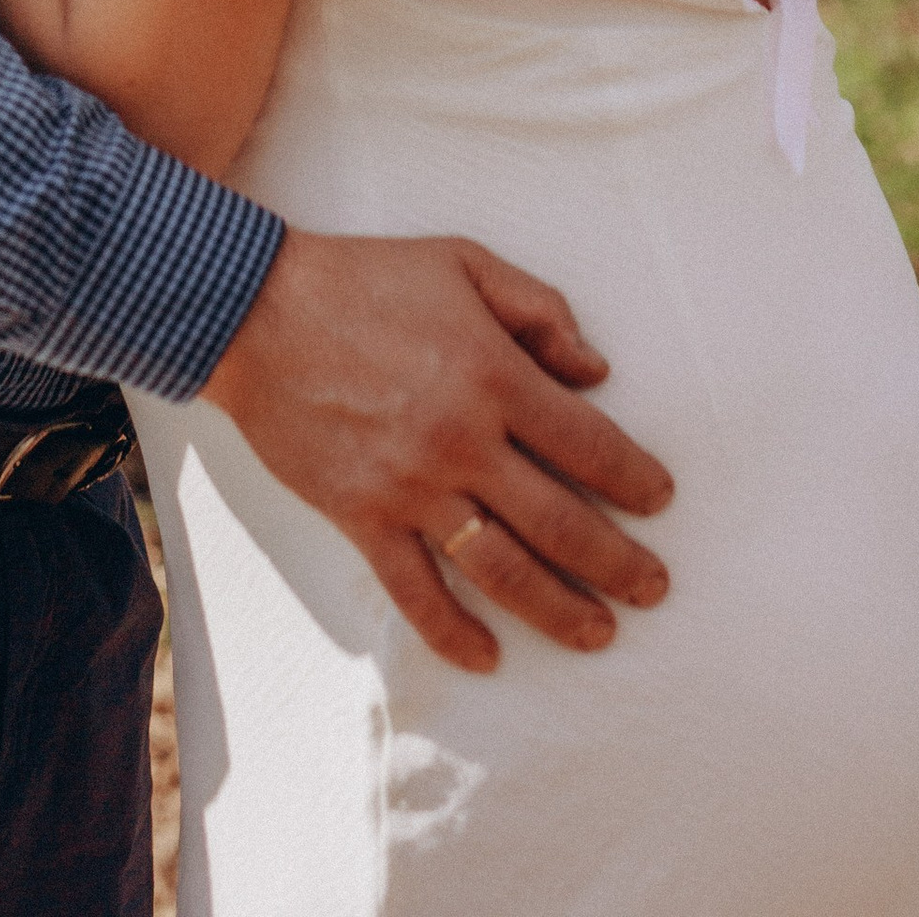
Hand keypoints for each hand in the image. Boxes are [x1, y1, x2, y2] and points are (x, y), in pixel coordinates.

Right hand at [203, 229, 672, 673]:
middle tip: (653, 589)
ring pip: (502, 570)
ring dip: (559, 609)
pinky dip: (452, 632)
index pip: (588, 444)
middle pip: (561, 523)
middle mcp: (462, 441)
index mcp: (493, 374)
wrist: (258, 310)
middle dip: (618, 564)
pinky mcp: (363, 516)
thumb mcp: (462, 262)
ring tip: (599, 632)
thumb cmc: (364, 278)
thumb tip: (595, 370)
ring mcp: (411, 487)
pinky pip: (415, 591)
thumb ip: (538, 308)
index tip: (659, 500)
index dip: (634, 478)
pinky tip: (487, 657)